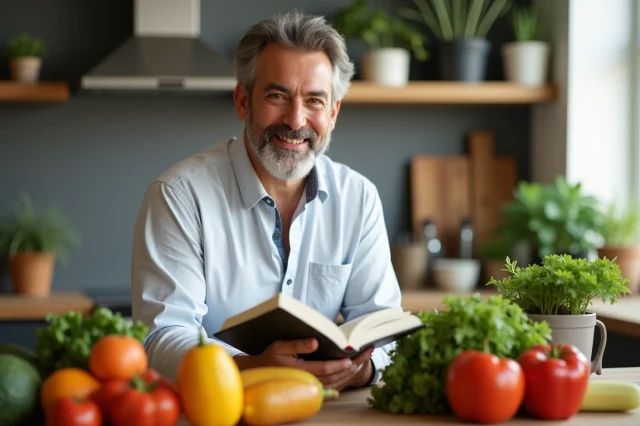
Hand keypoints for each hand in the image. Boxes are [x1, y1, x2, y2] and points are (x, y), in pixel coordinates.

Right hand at [233, 338, 373, 389]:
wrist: (260, 371)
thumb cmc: (270, 356)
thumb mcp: (280, 346)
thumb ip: (297, 345)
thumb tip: (314, 342)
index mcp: (300, 370)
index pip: (324, 369)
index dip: (339, 364)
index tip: (351, 359)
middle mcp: (307, 380)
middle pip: (335, 377)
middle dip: (352, 366)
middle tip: (366, 354)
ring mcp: (309, 385)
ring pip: (335, 382)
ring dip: (351, 372)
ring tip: (364, 358)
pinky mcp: (311, 386)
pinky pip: (332, 385)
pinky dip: (344, 378)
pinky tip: (353, 369)